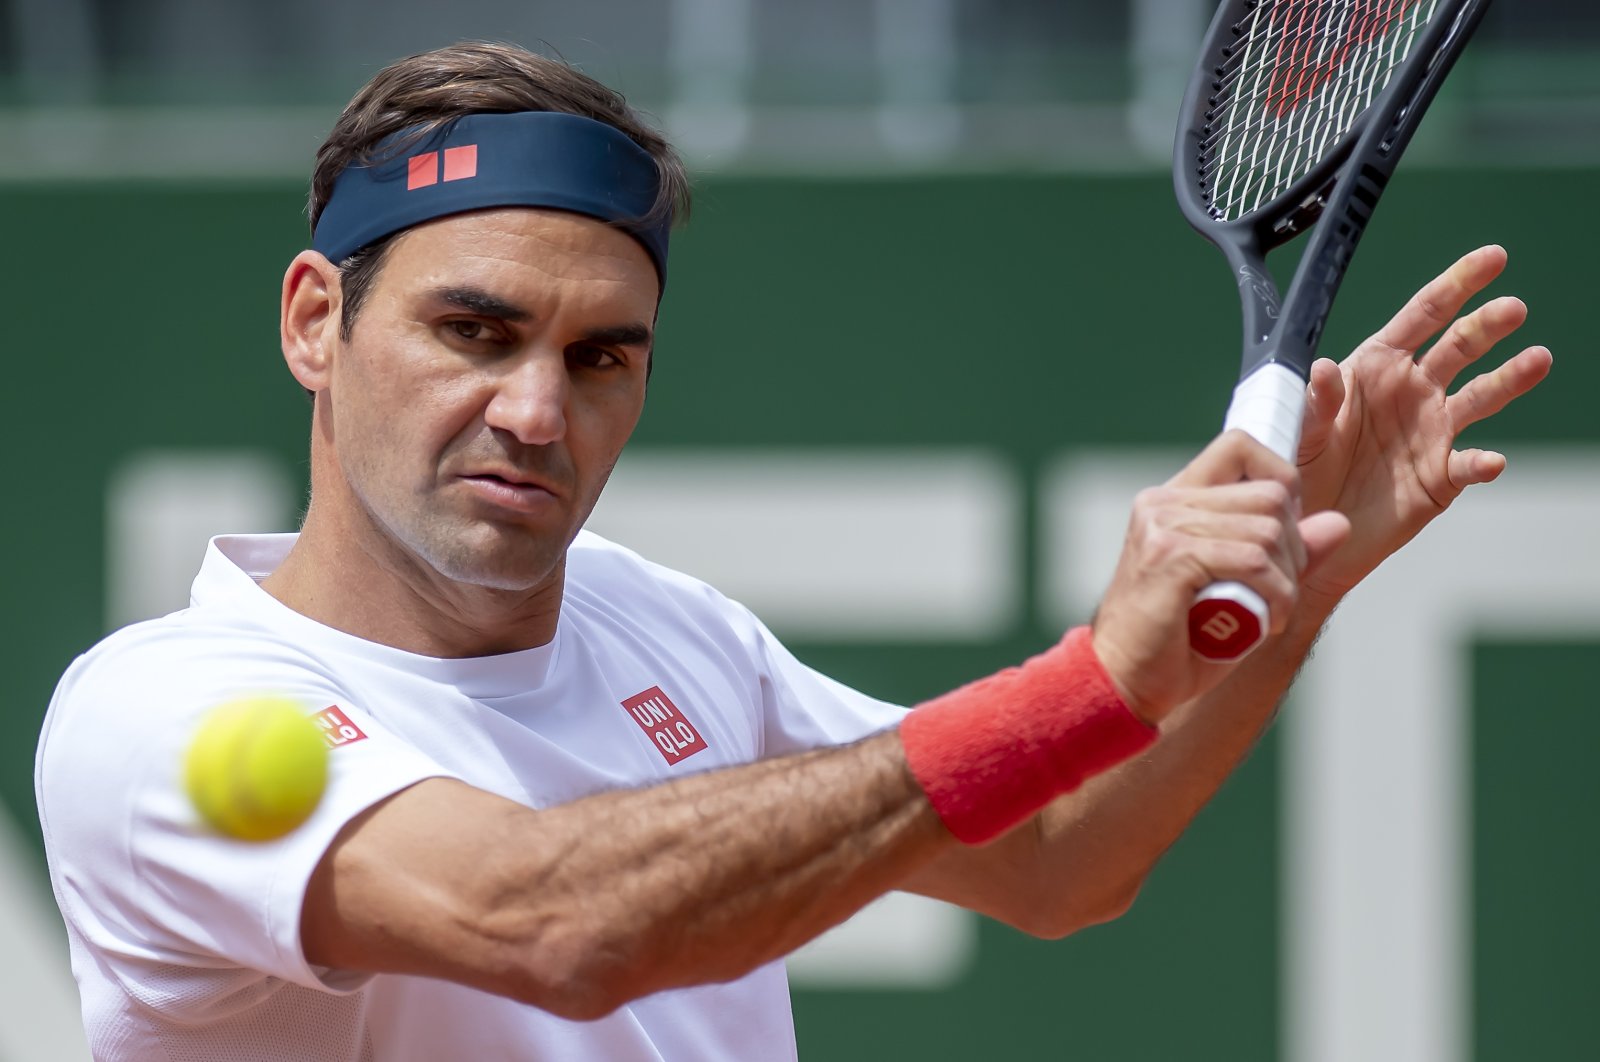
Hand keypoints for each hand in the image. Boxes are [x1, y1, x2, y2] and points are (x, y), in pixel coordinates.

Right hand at [1092, 432, 1349, 724]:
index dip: (1281, 480)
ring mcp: (1163, 527)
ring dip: (1287, 580)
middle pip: (1270, 495)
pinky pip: (1254, 561)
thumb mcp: (1240, 590)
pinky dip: (1276, 597)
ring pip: (1268, 530)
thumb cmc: (1177, 643)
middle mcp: (1163, 503)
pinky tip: (1266, 624)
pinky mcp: (1170, 557)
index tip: (1283, 534)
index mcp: (1172, 500)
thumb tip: (1339, 524)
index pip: (1240, 446)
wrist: (1122, 682)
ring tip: (1270, 613)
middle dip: (1295, 548)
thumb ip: (1283, 554)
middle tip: (1280, 591)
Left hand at [1294, 246, 1551, 600]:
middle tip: (1512, 309)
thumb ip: (1316, 403)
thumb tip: (1325, 368)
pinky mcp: (1442, 477)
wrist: (1309, 531)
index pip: (1423, 315)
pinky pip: (1469, 464)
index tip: (1494, 257)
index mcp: (1378, 366)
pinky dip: (1482, 462)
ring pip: (1482, 396)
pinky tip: (1491, 460)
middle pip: (1460, 347)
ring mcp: (1433, 432)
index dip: (1457, 283)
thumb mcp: (1299, 433)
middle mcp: (1413, 391)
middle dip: (1486, 324)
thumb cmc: (1300, 472)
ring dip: (1510, 379)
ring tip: (1538, 359)